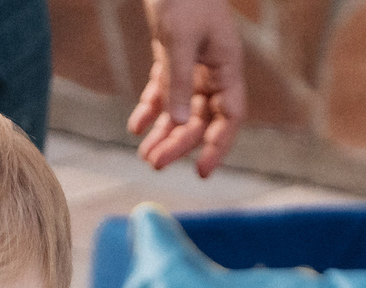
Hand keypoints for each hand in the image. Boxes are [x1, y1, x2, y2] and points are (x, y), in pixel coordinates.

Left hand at [127, 0, 246, 176]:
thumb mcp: (179, 38)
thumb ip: (179, 81)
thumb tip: (177, 124)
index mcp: (227, 66)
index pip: (230, 117)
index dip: (219, 146)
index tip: (203, 171)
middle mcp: (213, 71)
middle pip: (200, 119)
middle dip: (179, 144)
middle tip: (154, 164)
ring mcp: (192, 66)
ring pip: (180, 111)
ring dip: (164, 134)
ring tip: (145, 156)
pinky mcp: (171, 58)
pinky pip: (162, 92)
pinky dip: (150, 110)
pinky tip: (135, 127)